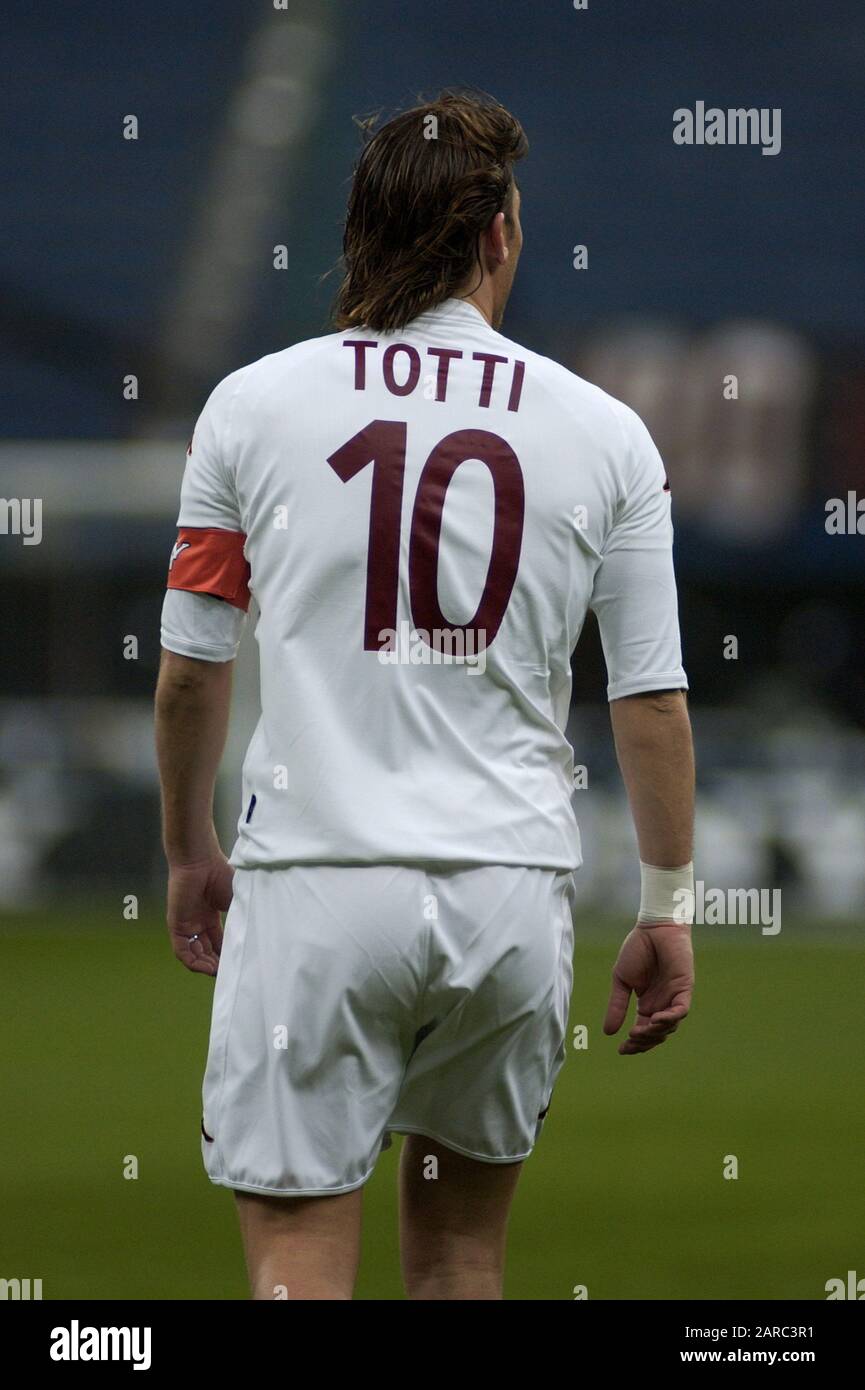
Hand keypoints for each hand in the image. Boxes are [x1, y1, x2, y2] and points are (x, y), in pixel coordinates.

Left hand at [166, 851, 233, 975]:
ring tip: (220, 974)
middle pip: (207, 950)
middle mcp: (198, 922)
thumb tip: (259, 936)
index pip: (218, 942)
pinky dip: (194, 962)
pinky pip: (182, 951)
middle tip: (230, 973)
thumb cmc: (220, 874)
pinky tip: (207, 968)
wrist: (201, 861)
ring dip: (206, 966)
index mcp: (211, 915)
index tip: (238, 963)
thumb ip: (243, 918)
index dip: (227, 954)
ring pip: (194, 954)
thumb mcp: (237, 900)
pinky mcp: (176, 925)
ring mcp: (187, 924)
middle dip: (217, 964)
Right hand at [603, 922, 693, 1054]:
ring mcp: (674, 998)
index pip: (643, 1032)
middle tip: (629, 1042)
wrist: (653, 928)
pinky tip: (655, 1020)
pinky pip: (680, 1011)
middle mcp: (662, 1004)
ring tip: (638, 1031)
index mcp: (648, 1004)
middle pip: (657, 1034)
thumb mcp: (621, 981)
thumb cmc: (637, 950)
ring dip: (655, 1032)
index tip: (621, 1050)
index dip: (634, 1044)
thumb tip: (608, 1033)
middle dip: (644, 1042)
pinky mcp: (684, 989)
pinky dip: (670, 1019)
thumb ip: (617, 1005)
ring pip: (670, 1027)